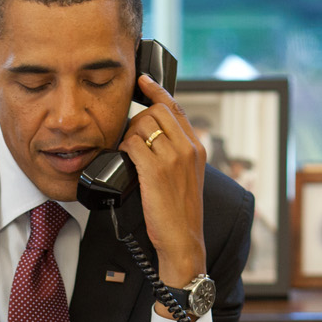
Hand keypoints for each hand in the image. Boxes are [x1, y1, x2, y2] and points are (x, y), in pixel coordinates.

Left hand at [119, 74, 207, 296]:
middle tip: (130, 137)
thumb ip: (176, 154)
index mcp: (197, 147)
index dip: (157, 91)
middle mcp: (188, 147)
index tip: (144, 81)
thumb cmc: (180, 213)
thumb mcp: (186, 178)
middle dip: (137, 119)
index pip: (176, 108)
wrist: (183, 240)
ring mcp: (173, 157)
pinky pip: (133, 143)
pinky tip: (125, 158)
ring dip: (129, 134)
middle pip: (157, 111)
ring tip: (128, 152)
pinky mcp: (156, 170)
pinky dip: (124, 147)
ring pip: (143, 125)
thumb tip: (151, 138)